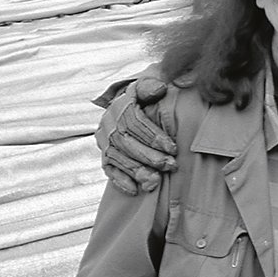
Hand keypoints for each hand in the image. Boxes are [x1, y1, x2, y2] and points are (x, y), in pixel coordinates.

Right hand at [94, 74, 174, 194]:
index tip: (173, 147)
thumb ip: (152, 86)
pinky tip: (136, 190)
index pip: (133, 122)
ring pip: (118, 158)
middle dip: (149, 156)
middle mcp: (108, 124)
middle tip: (171, 165)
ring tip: (157, 181)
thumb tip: (160, 88)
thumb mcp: (149, 87)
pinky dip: (122, 182)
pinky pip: (109, 171)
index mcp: (119, 105)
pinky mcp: (105, 158)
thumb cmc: (148, 99)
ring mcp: (104, 142)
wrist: (133, 107)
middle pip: (125, 142)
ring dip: (138, 171)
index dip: (153, 136)